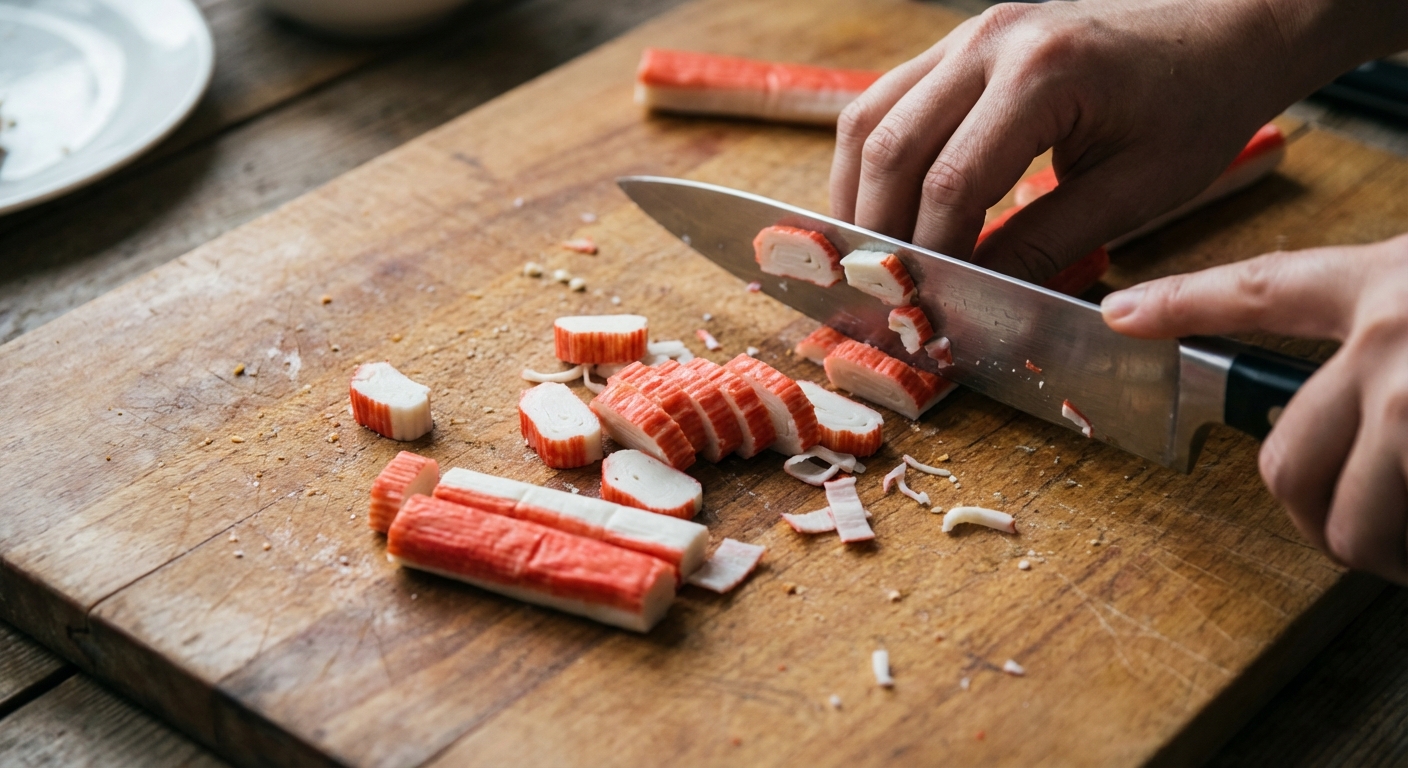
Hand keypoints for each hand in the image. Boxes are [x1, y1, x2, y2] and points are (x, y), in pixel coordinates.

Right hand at [830, 0, 1407, 283]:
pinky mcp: (960, 44)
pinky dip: (873, 161)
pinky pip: (887, 101)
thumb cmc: (1196, 104)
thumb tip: (972, 299)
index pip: (952, 182)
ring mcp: (966, 36)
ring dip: (854, 194)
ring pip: (867, 118)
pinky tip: (880, 208)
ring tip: (862, 256)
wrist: (1224, 26)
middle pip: (889, 146)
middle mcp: (989, 42)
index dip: (929, 255)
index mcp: (1043, 73)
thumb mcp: (1134, 191)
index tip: (923, 309)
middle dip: (873, 231)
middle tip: (876, 293)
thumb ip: (1044, 243)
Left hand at [1102, 233, 1407, 584]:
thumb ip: (1389, 332)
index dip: (1182, 304)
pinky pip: (1403, 536)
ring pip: (1347, 519)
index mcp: (1385, 281)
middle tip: (1349, 529)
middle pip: (1283, 460)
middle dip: (1311, 515)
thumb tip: (1351, 400)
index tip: (1119, 316)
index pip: (1260, 290)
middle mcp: (1386, 334)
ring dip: (1380, 546)